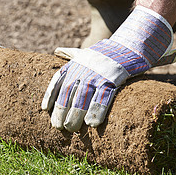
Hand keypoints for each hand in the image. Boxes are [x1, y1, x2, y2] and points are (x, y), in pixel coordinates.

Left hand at [42, 6, 175, 131]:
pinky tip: (92, 124)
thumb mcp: (87, 51)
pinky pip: (103, 98)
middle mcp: (84, 68)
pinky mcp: (113, 79)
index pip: (58, 79)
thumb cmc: (106, 53)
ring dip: (75, 115)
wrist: (131, 46)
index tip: (44, 109)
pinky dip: (97, 111)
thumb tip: (57, 50)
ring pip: (83, 97)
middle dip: (61, 110)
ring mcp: (98, 73)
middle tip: (59, 126)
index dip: (50, 94)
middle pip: (68, 92)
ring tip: (71, 128)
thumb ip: (71, 54)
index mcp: (75, 63)